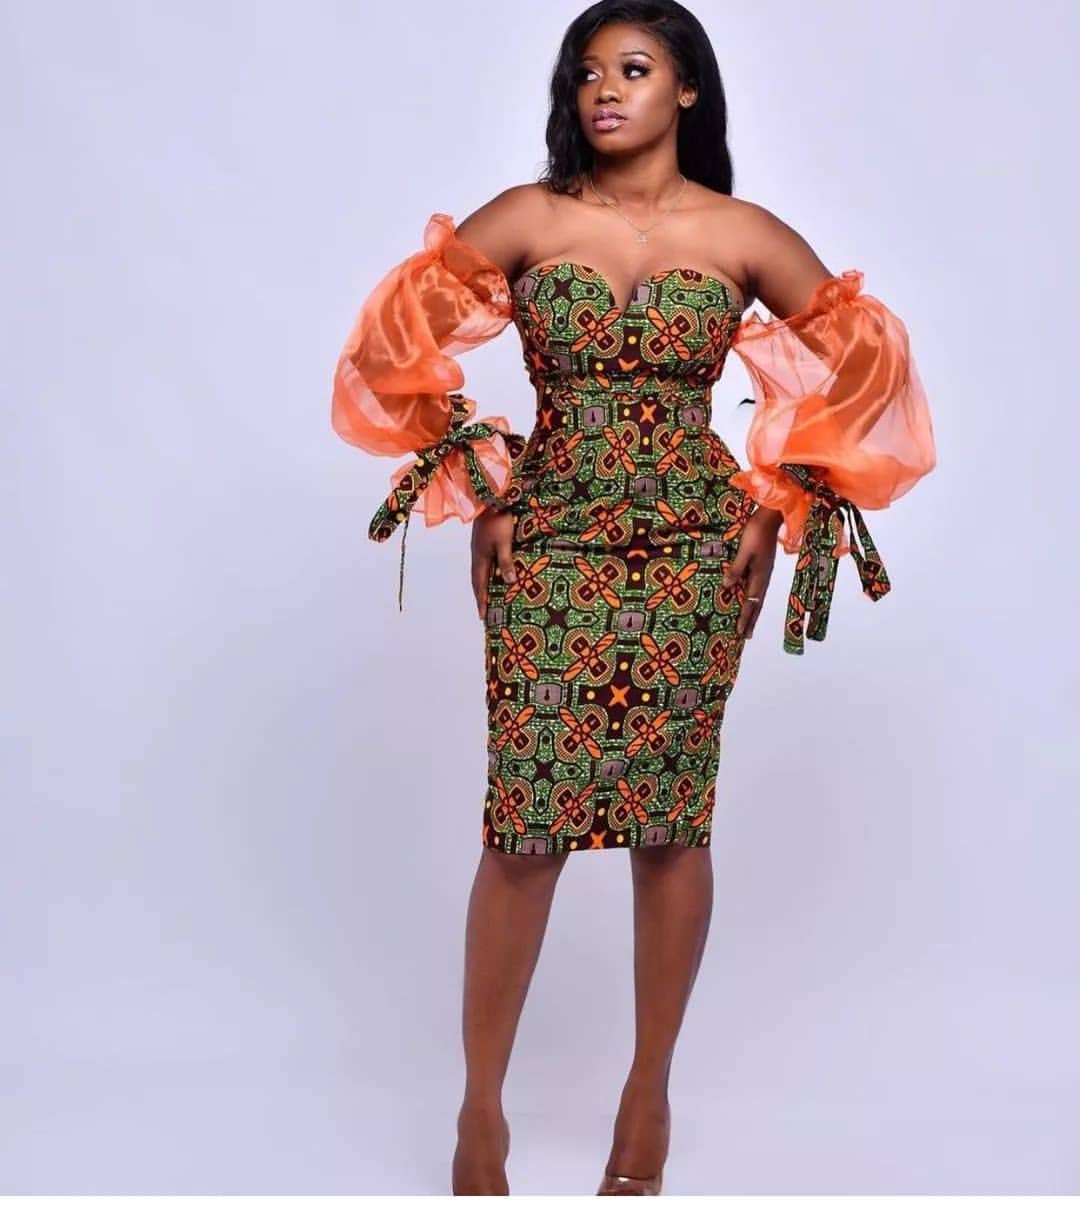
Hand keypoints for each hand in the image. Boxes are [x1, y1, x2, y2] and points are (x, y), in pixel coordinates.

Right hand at [471, 507, 517, 619]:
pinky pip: (485, 564)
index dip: (482, 601)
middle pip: (477, 581)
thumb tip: (509, 582)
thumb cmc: (499, 520)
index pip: (480, 585)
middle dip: (481, 598)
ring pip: (480, 573)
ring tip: (487, 598)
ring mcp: (480, 549)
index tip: (483, 617)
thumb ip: (506, 561)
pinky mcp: (484, 542)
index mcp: (480, 558)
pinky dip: (487, 574)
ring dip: (483, 587)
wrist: (492, 498)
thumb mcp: (504, 542)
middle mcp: (478, 556)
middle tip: (484, 613)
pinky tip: (493, 574)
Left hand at [721, 509, 781, 638]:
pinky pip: (757, 588)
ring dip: (753, 612)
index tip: (741, 632)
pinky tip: (750, 600)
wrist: (769, 517)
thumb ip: (736, 569)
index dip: (745, 617)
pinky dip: (753, 599)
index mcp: (759, 576)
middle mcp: (763, 578)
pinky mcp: (763, 567)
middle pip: (756, 604)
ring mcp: (764, 573)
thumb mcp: (744, 551)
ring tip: (749, 625)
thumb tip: (726, 587)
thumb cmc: (756, 532)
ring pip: (758, 598)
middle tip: (746, 637)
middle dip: (751, 620)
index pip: (751, 602)